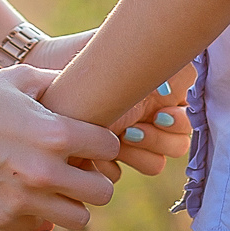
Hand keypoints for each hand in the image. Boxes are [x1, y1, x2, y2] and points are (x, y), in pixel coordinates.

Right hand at [0, 64, 119, 230]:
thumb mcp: (21, 78)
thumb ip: (60, 83)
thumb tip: (89, 81)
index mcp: (55, 134)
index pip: (110, 148)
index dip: (103, 142)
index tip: (91, 142)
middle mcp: (44, 171)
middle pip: (103, 193)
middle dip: (94, 179)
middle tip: (79, 170)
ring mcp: (23, 199)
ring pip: (78, 219)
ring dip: (71, 203)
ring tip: (56, 187)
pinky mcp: (0, 218)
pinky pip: (39, 227)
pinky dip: (37, 214)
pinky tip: (25, 194)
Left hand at [29, 31, 193, 178]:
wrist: (43, 70)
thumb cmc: (85, 57)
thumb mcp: (128, 55)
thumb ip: (166, 66)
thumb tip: (185, 89)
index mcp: (157, 95)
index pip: (186, 122)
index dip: (176, 122)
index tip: (159, 112)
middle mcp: (146, 119)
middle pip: (176, 146)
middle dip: (157, 139)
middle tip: (131, 129)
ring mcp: (125, 141)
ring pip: (153, 163)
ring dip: (137, 154)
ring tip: (113, 137)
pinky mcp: (100, 158)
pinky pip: (116, 175)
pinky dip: (105, 164)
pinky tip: (90, 151)